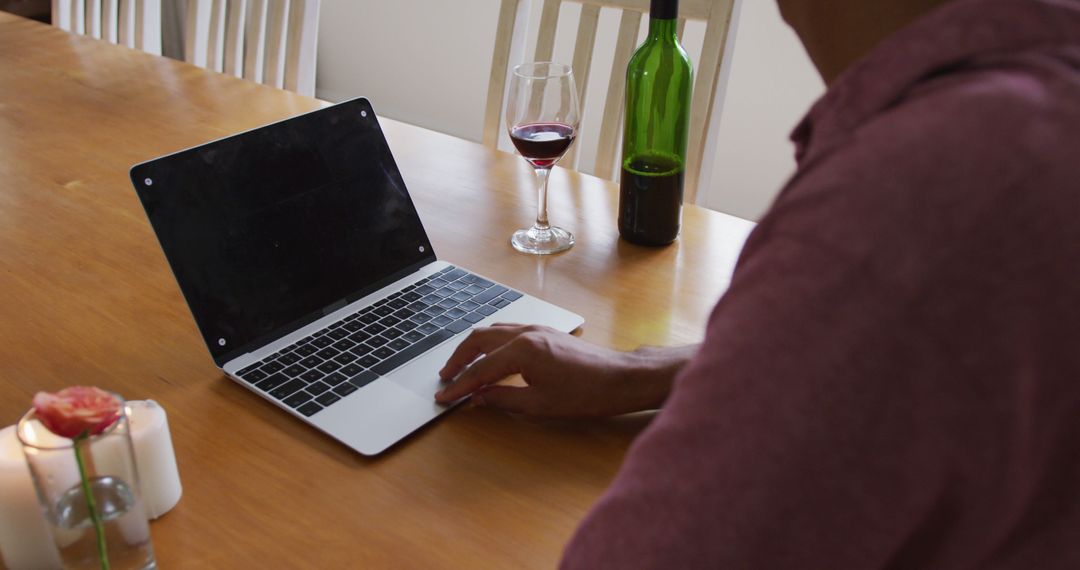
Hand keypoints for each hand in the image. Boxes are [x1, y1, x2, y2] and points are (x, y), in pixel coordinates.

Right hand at [435, 324, 694, 417]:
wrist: (620, 377)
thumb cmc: (585, 394)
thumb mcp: (540, 405)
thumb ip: (503, 399)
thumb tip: (477, 398)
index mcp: (521, 351)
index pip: (480, 370)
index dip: (459, 386)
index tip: (443, 397)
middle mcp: (525, 333)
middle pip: (478, 340)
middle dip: (458, 359)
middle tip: (445, 378)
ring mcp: (536, 328)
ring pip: (492, 331)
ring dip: (472, 347)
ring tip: (460, 366)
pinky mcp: (545, 331)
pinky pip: (507, 330)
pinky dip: (490, 342)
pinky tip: (489, 355)